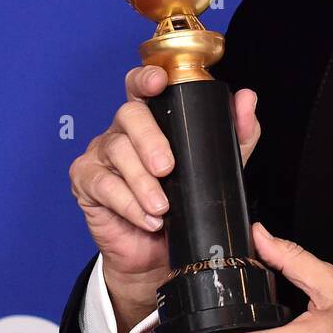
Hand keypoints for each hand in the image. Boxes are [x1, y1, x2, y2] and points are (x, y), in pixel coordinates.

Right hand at [68, 64, 260, 332]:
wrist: (159, 254)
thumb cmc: (185, 203)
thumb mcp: (219, 167)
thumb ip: (237, 134)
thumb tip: (246, 99)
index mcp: (152, 118)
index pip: (142, 86)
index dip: (146, 78)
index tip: (158, 82)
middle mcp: (123, 130)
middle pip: (129, 115)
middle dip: (150, 140)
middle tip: (168, 168)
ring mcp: (101, 154)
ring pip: (117, 151)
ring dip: (142, 181)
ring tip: (162, 206)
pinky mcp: (86, 182)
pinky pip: (103, 185)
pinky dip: (129, 203)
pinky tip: (148, 218)